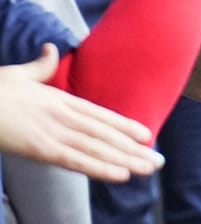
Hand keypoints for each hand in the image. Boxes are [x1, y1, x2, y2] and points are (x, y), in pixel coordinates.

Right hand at [0, 44, 164, 180]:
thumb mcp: (17, 74)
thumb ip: (39, 66)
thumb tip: (50, 49)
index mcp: (59, 100)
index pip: (100, 116)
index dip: (125, 126)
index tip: (147, 135)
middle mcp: (62, 115)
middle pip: (105, 135)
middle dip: (133, 149)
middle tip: (159, 161)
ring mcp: (53, 132)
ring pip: (98, 149)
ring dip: (125, 160)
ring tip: (149, 169)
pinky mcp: (40, 148)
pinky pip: (76, 160)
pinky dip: (100, 168)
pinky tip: (121, 175)